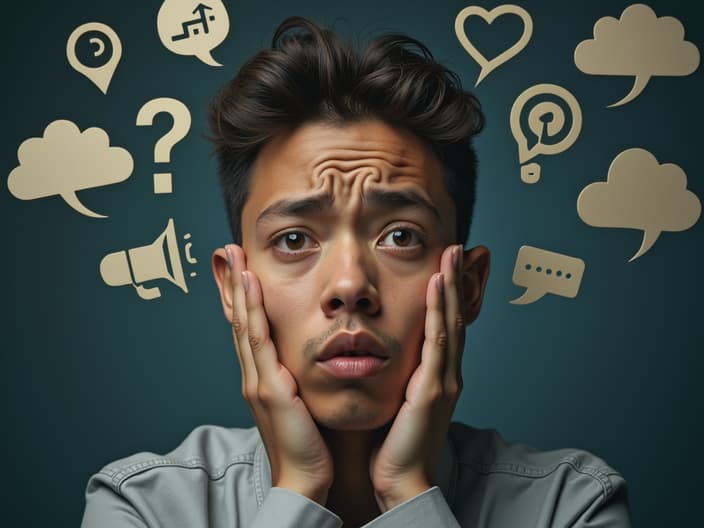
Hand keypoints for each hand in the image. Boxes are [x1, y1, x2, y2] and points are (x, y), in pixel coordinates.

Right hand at [225, 244, 332, 504]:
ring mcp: (257, 380)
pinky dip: (253, 312)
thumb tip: (302, 360)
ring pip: (245, 325)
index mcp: (262, 378)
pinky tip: (252, 287)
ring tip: (236, 258)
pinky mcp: (269, 388)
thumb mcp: (299, 402)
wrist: (306, 477)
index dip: (244, 298)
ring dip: (240, 290)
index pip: (250, 329)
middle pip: (241, 320)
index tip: (243, 269)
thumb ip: (296, 378)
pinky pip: (259, 342)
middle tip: (231, 252)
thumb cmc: (307, 442)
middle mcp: (254, 375)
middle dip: (235, 285)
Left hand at [370, 245, 465, 510]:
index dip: (447, 295)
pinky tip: (437, 287)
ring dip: (451, 287)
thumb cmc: (395, 444)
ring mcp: (443, 381)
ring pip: (449, 323)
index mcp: (437, 376)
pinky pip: (437, 342)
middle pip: (453, 317)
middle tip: (456, 248)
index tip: (445, 266)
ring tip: (450, 255)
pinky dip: (439, 312)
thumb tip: (387, 355)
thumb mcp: (400, 399)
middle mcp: (446, 374)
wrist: (401, 479)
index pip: (444, 326)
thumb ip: (400, 375)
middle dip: (456, 281)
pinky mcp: (433, 390)